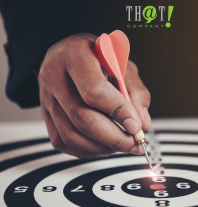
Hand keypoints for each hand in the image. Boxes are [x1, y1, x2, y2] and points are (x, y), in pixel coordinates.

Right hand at [38, 33, 151, 158]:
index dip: (118, 112)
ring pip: (72, 135)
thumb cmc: (97, 57)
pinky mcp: (46, 115)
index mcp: (75, 56)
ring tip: (122, 145)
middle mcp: (55, 77)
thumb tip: (143, 124)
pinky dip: (87, 151)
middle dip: (115, 138)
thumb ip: (136, 92)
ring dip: (103, 147)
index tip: (137, 127)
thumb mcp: (123, 64)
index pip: (94, 91)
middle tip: (135, 144)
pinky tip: (103, 146)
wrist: (69, 55)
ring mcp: (47, 99)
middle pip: (82, 118)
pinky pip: (62, 142)